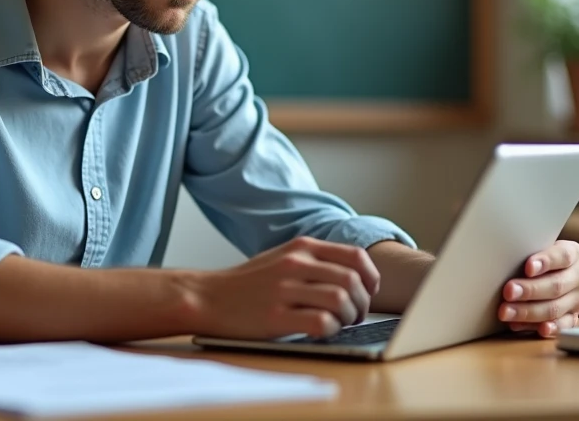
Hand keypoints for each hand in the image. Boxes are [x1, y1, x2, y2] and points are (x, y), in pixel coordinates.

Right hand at [193, 237, 379, 339]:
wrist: (207, 297)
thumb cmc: (248, 284)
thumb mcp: (282, 258)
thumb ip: (315, 261)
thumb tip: (357, 278)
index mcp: (301, 247)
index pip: (355, 256)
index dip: (371, 277)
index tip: (368, 292)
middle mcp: (295, 264)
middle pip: (353, 280)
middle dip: (362, 303)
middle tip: (354, 316)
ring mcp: (284, 289)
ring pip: (341, 300)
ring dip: (348, 318)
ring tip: (338, 324)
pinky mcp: (275, 317)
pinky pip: (321, 323)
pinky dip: (330, 330)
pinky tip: (320, 332)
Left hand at [498, 240, 578, 337]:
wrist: (541, 270)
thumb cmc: (532, 255)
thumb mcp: (532, 247)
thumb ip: (526, 251)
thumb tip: (504, 256)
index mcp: (573, 253)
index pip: (562, 256)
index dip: (545, 262)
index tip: (528, 267)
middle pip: (557, 285)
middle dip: (530, 290)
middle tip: (508, 292)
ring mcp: (578, 299)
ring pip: (556, 308)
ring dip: (529, 312)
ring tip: (506, 312)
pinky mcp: (573, 317)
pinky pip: (562, 326)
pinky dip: (549, 328)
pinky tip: (537, 328)